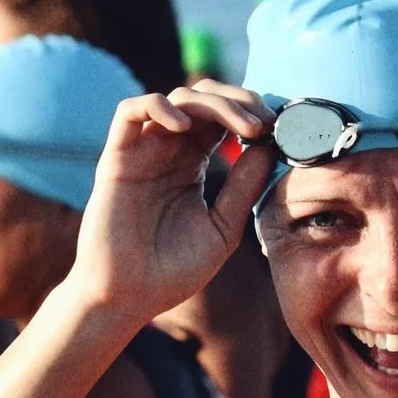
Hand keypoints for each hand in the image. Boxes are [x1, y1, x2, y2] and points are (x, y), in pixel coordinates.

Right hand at [67, 81, 278, 325]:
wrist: (128, 299)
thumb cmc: (171, 271)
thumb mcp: (222, 229)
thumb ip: (244, 189)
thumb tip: (268, 148)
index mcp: (192, 164)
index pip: (223, 118)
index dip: (252, 114)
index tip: (280, 131)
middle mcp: (168, 151)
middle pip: (204, 98)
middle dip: (240, 100)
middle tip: (266, 123)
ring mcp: (142, 151)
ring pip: (177, 98)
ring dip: (215, 103)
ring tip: (243, 128)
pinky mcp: (117, 158)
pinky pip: (130, 110)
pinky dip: (159, 106)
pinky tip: (185, 128)